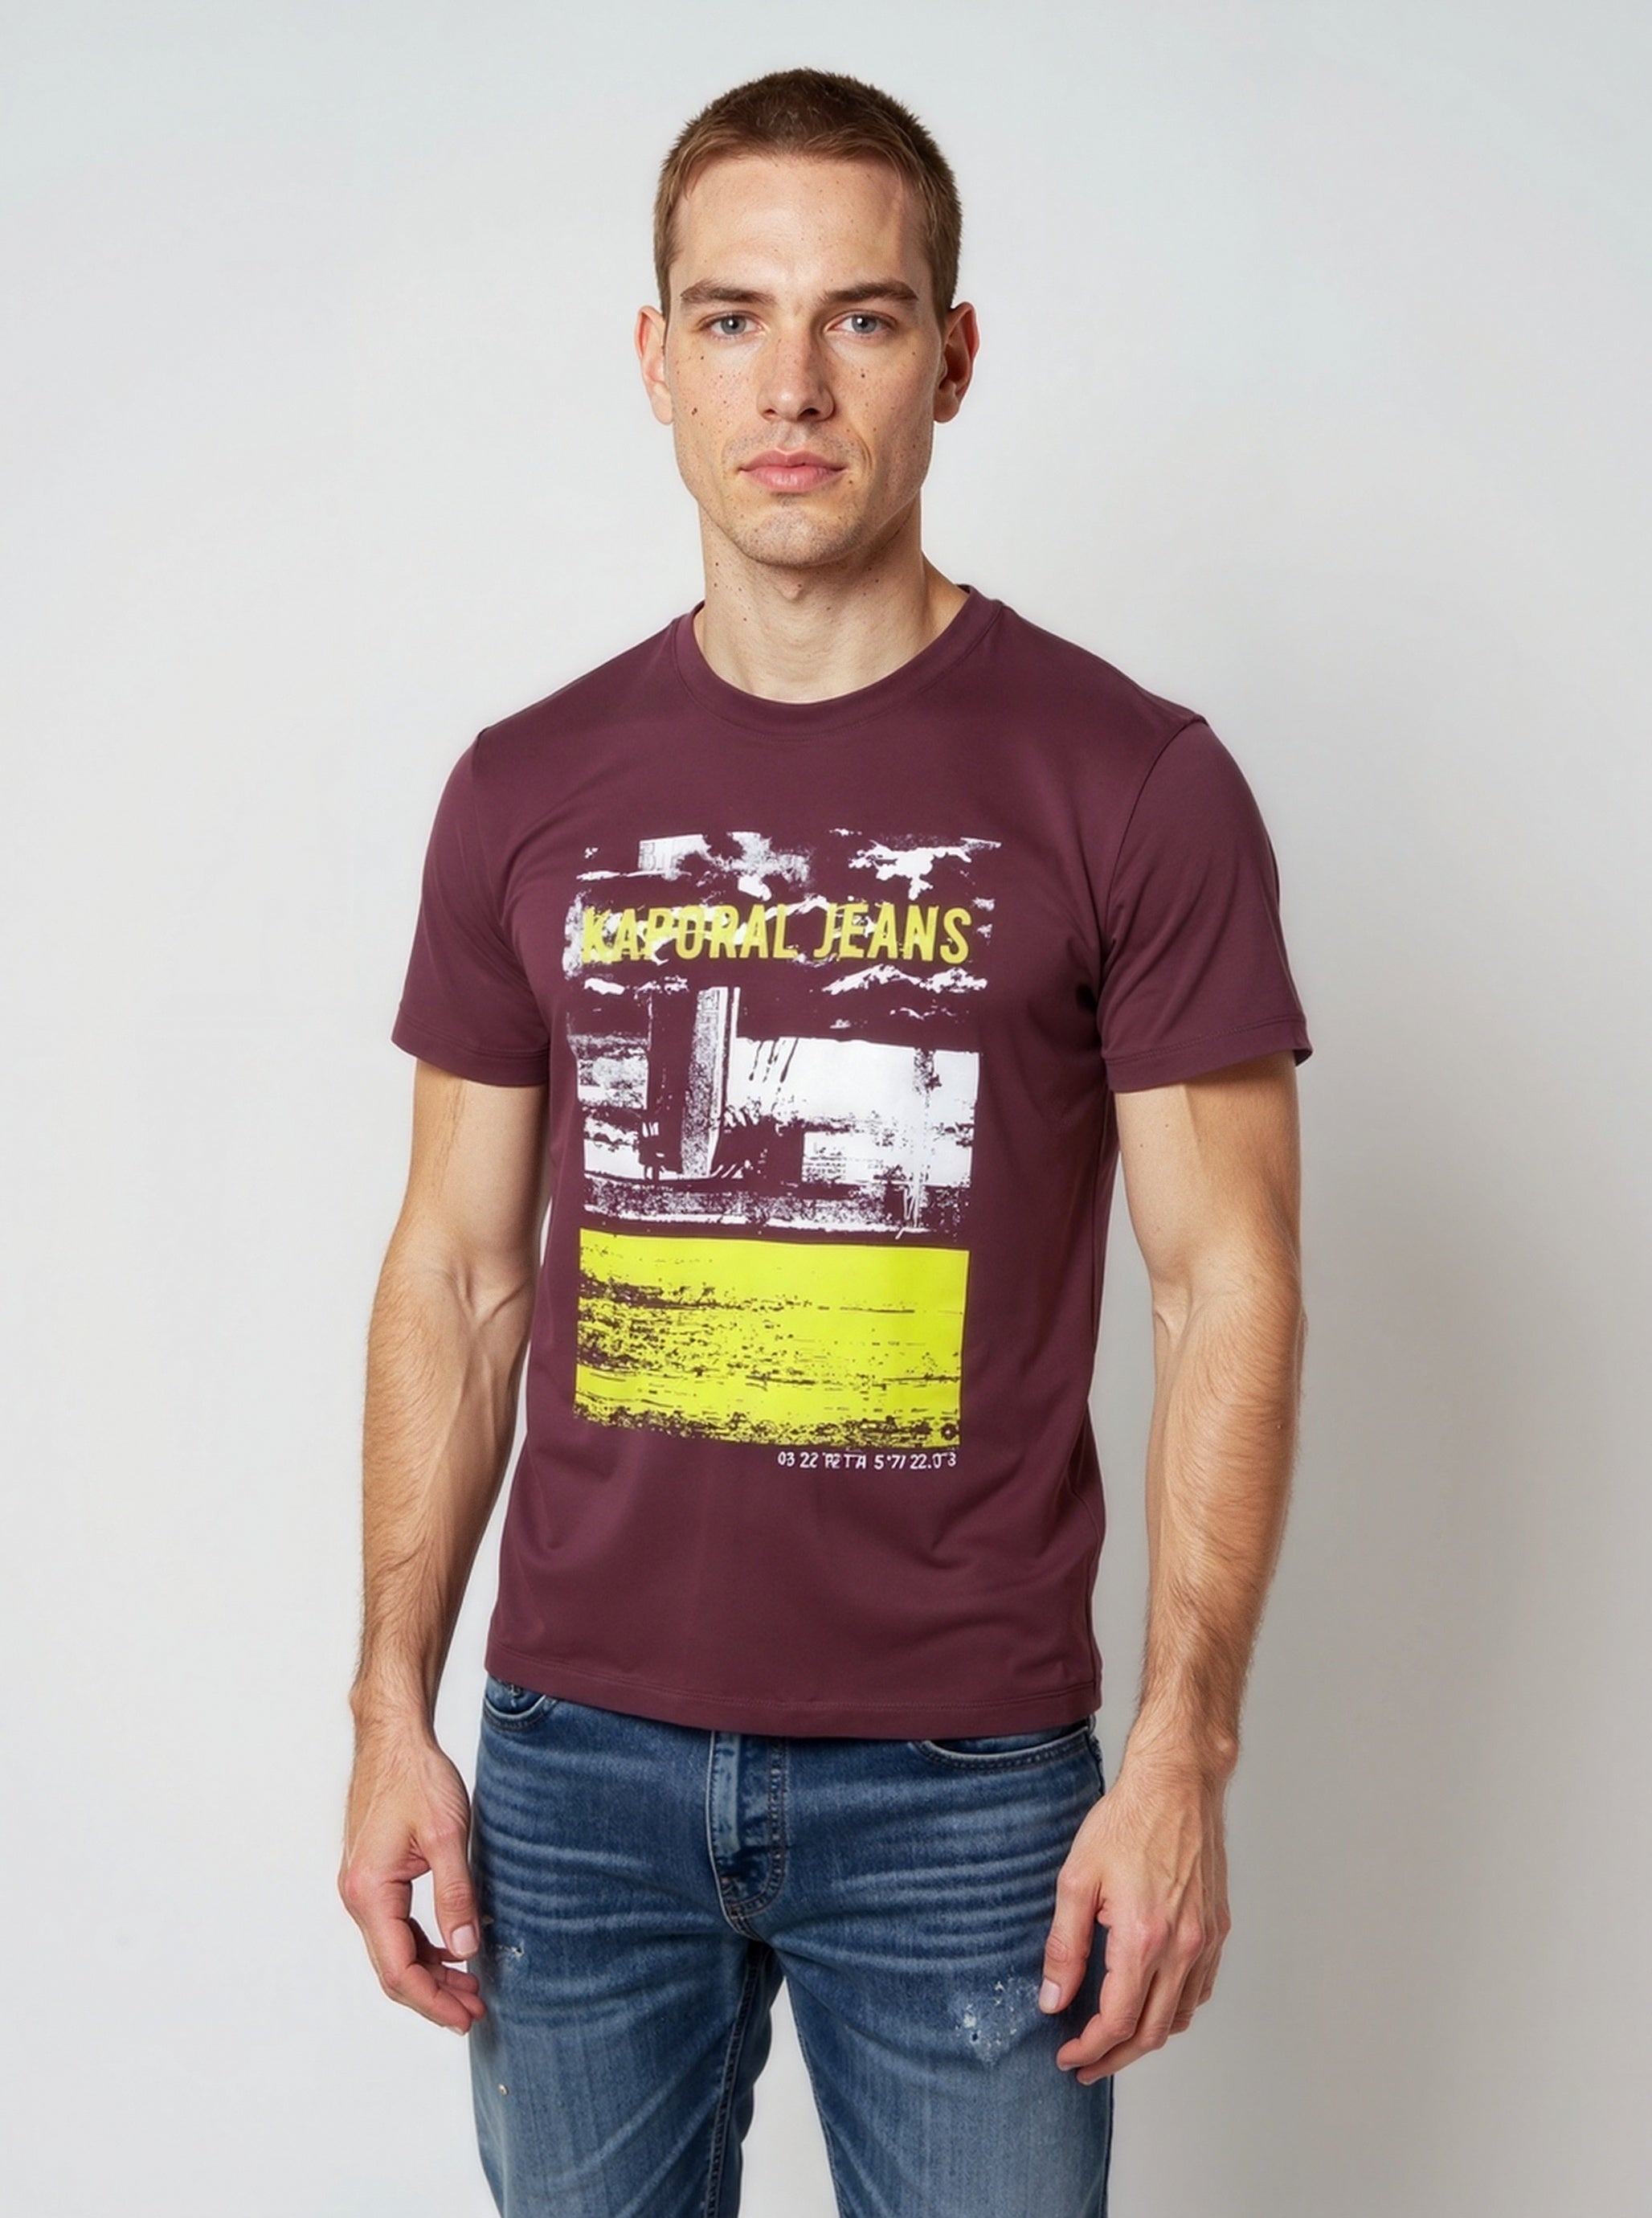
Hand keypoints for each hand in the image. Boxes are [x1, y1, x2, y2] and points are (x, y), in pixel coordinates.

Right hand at [338, 1726, 485, 2033]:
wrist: (394, 1739)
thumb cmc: (416, 1777)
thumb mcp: (446, 1834)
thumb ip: (455, 1894)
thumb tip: (465, 1950)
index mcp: (369, 1892)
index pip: (398, 1969)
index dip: (433, 2000)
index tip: (465, 2016)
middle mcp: (357, 1897)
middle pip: (392, 1968)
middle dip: (433, 1995)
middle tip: (475, 2011)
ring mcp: (362, 1888)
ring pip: (393, 1950)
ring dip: (429, 1973)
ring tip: (469, 1988)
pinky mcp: (374, 1878)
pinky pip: (394, 1927)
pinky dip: (422, 1947)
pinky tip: (450, 1951)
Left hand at [1038, 1755, 1230, 2079]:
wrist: (1177, 1784)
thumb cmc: (1127, 1821)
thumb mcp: (1077, 1879)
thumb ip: (1064, 1946)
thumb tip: (1053, 1999)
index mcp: (1144, 1937)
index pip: (1117, 2022)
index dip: (1089, 2048)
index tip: (1067, 2056)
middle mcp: (1183, 1947)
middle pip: (1151, 2032)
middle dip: (1114, 2057)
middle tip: (1085, 2063)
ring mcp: (1206, 1940)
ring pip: (1179, 2016)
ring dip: (1145, 2037)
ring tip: (1113, 2039)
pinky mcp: (1218, 1929)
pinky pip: (1200, 1989)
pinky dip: (1174, 2009)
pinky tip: (1151, 2003)